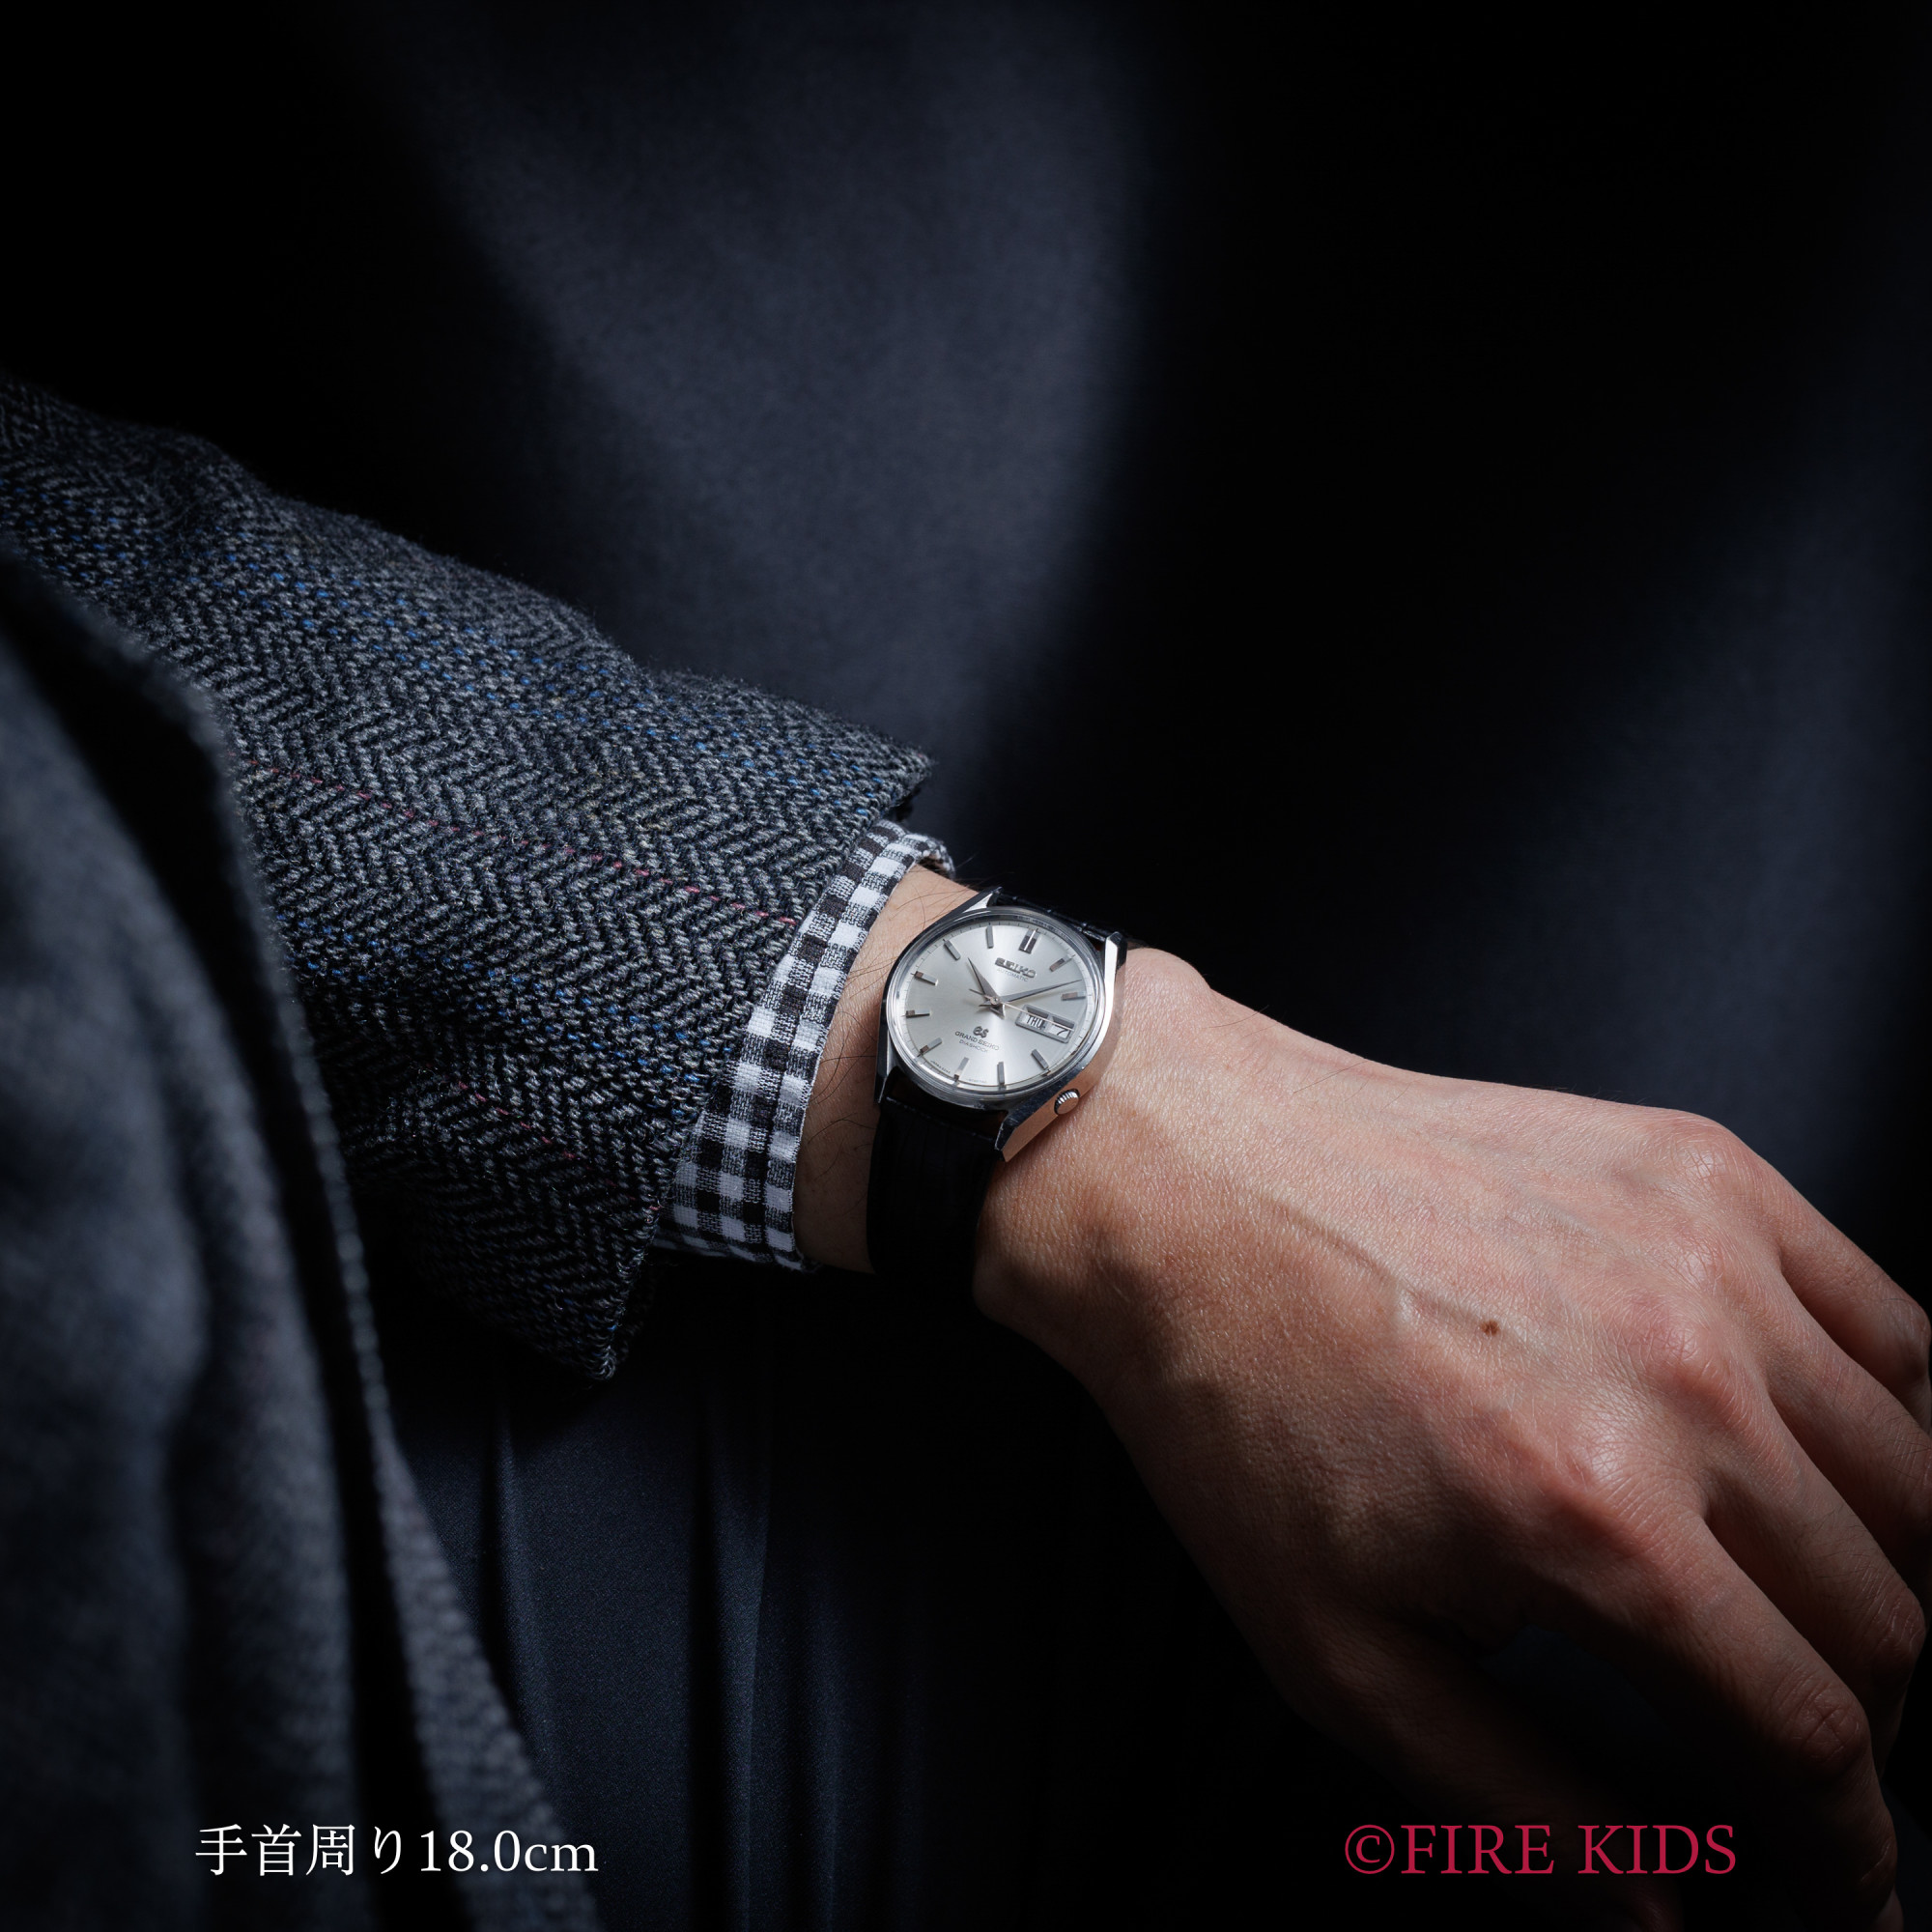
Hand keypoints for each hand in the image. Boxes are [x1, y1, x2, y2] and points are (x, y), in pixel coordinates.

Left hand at [975, 949, 1929, 1931]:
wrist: (1181, 1183)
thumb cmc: (1237, 1400)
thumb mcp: (1335, 1650)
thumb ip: (1516, 1805)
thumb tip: (1667, 1913)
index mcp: (1595, 1517)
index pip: (1811, 1731)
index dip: (1840, 1844)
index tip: (1834, 1879)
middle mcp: (1684, 1381)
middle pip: (1890, 1613)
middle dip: (1871, 1725)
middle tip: (1807, 1756)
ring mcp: (1706, 1256)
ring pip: (1917, 1474)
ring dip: (1891, 1581)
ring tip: (1814, 1621)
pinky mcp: (1701, 1169)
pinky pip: (1888, 1320)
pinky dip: (1895, 1420)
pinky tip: (1823, 1464)